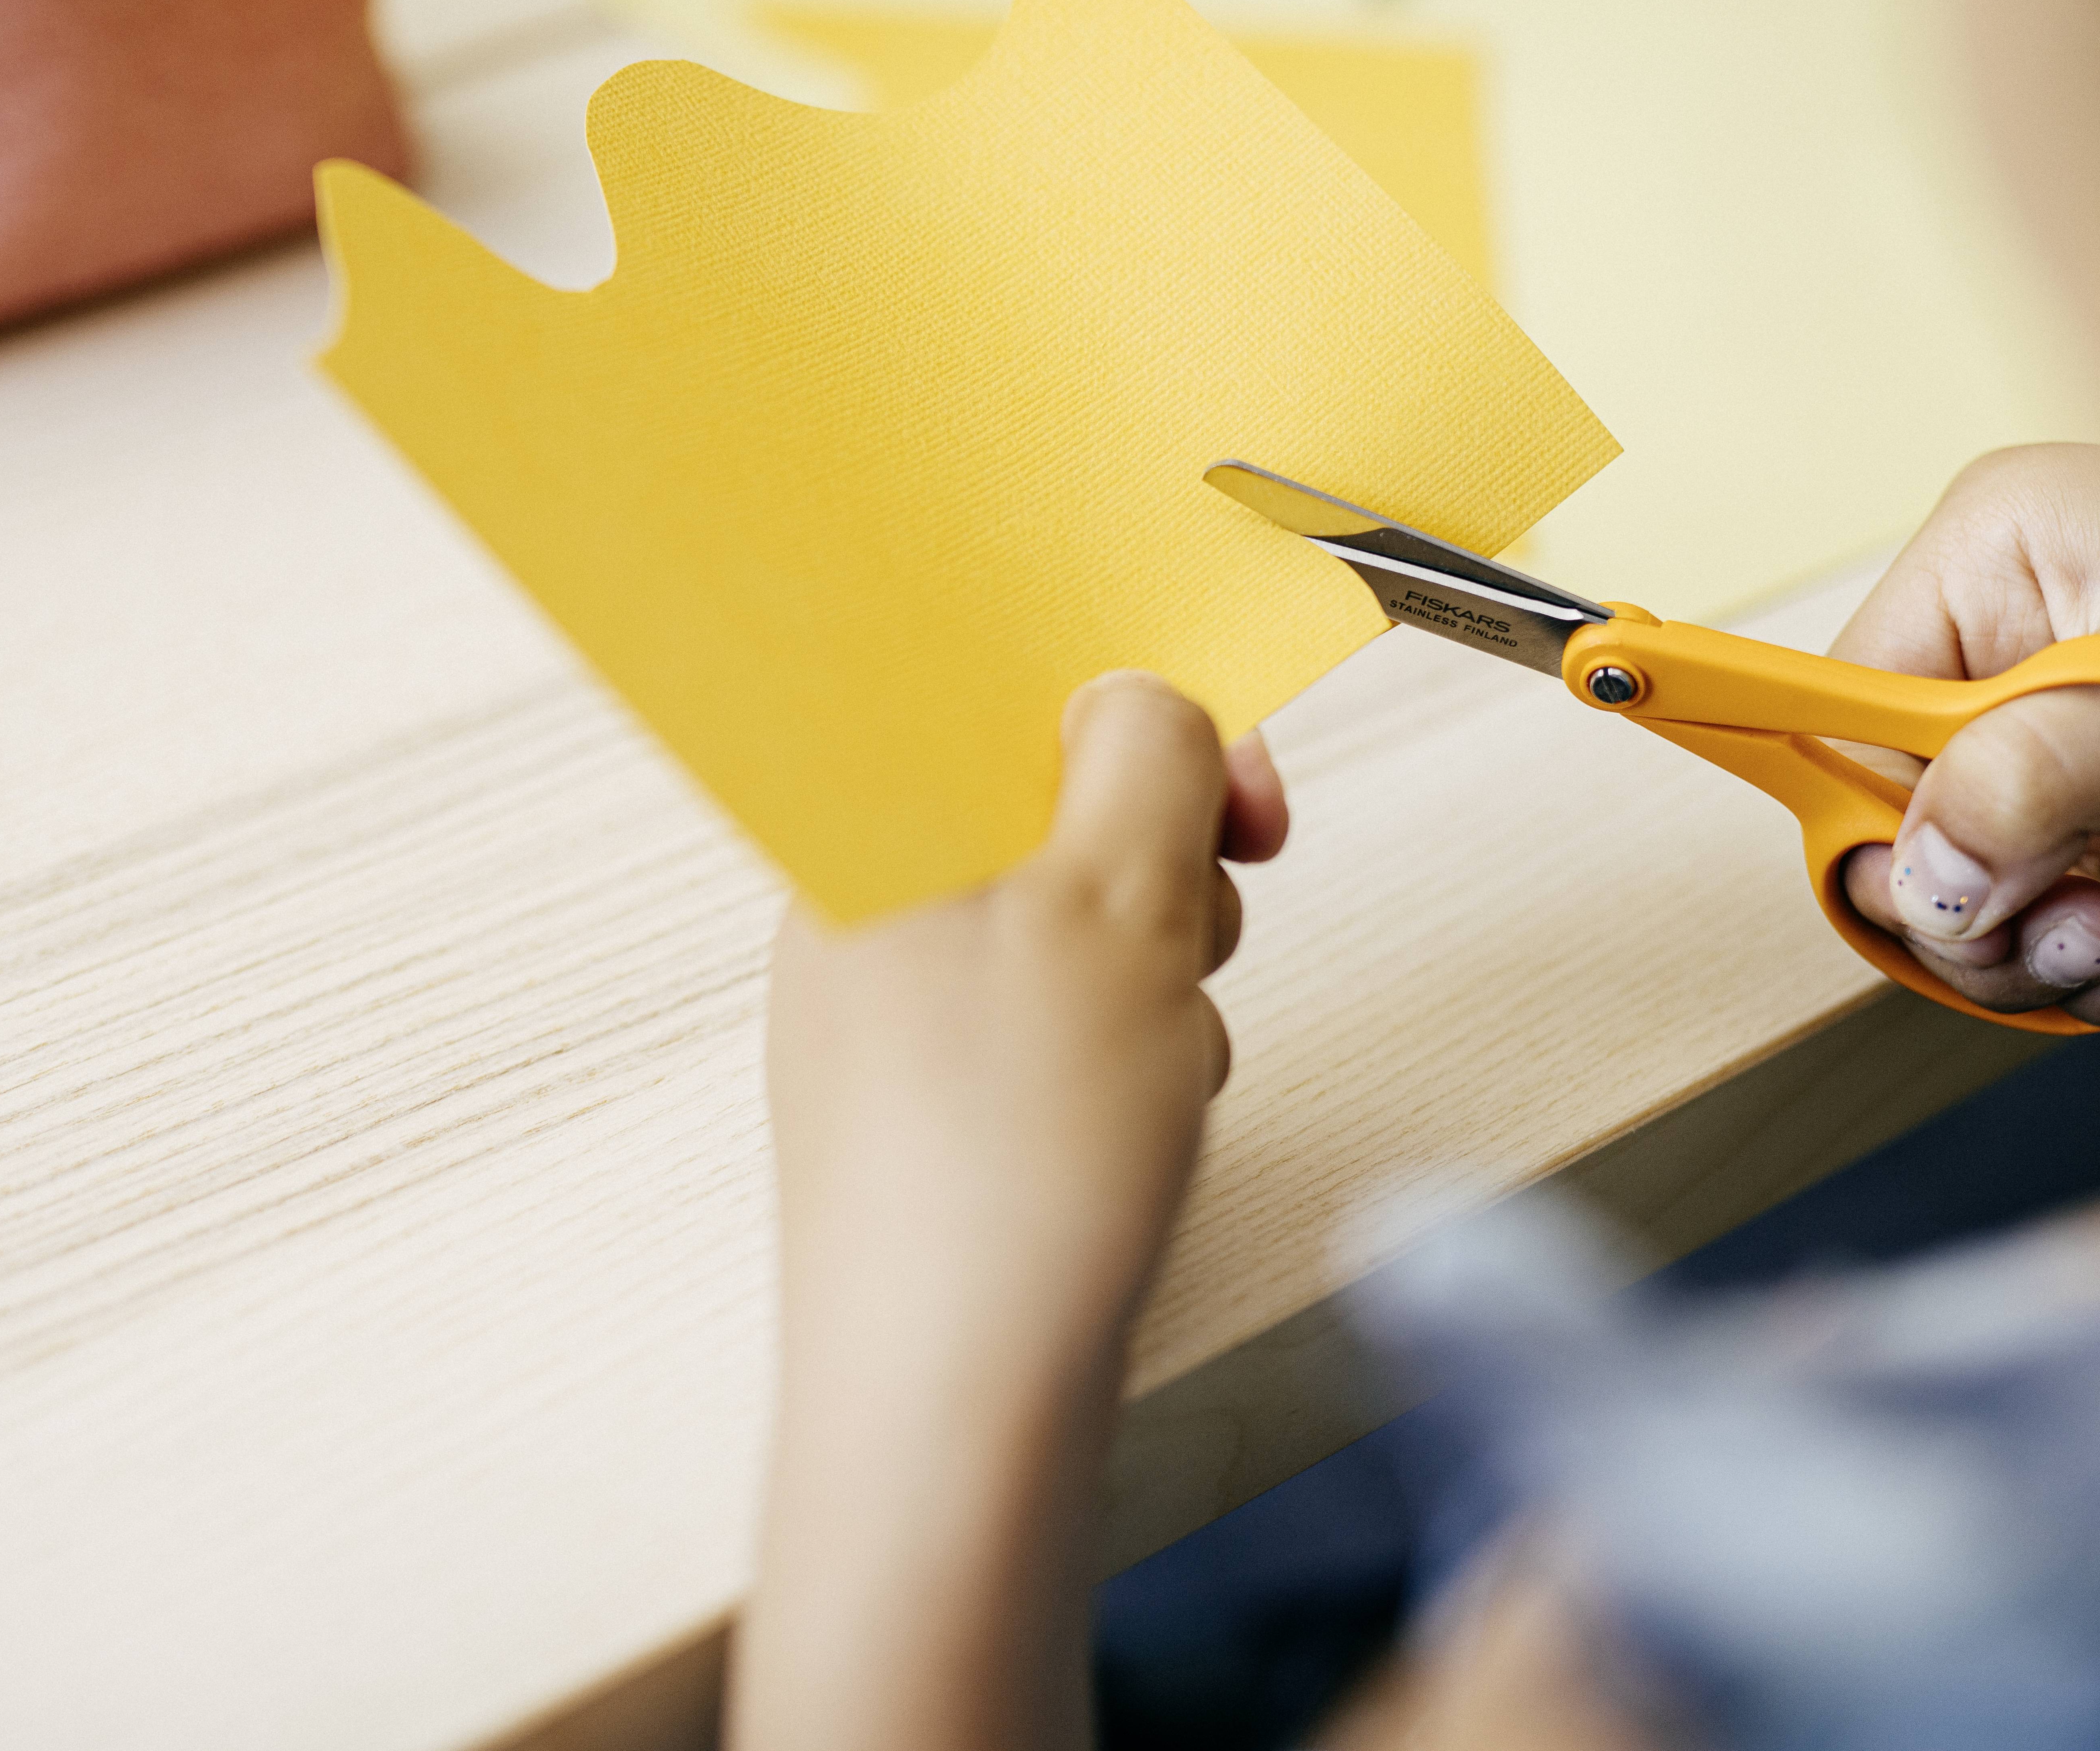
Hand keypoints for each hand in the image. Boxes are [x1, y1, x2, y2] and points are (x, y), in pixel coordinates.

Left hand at [736, 677, 1286, 1750]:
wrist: (954, 1407)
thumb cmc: (1014, 1162)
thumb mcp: (1118, 900)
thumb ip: (1146, 758)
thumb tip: (1143, 700)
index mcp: (862, 824)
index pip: (1009, 693)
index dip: (1149, 718)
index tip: (1243, 788)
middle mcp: (856, 908)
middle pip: (1054, 810)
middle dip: (1167, 866)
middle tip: (1198, 932)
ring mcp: (890, 1016)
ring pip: (1076, 926)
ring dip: (1158, 972)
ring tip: (1155, 1057)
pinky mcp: (933, 1110)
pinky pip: (1059, 1025)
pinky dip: (1125, 1055)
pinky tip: (1132, 1124)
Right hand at [1833, 445, 2099, 1025]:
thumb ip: (2029, 782)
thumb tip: (1922, 885)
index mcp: (1996, 556)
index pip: (1860, 713)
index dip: (1888, 831)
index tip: (1950, 911)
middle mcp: (2026, 638)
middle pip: (1935, 824)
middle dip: (2027, 911)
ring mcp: (2089, 727)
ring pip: (2024, 889)